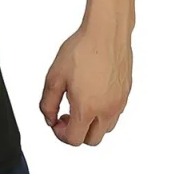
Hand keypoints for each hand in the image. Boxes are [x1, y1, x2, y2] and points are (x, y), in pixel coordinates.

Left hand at [39, 23, 132, 145]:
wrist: (106, 33)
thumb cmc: (81, 50)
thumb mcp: (54, 77)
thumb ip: (48, 102)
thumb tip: (49, 118)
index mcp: (87, 108)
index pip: (74, 139)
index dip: (60, 134)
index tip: (55, 121)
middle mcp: (107, 110)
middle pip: (92, 140)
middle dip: (76, 132)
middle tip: (66, 115)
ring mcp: (119, 103)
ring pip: (105, 129)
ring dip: (90, 124)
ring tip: (78, 103)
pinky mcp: (126, 94)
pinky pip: (114, 113)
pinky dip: (102, 112)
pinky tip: (91, 93)